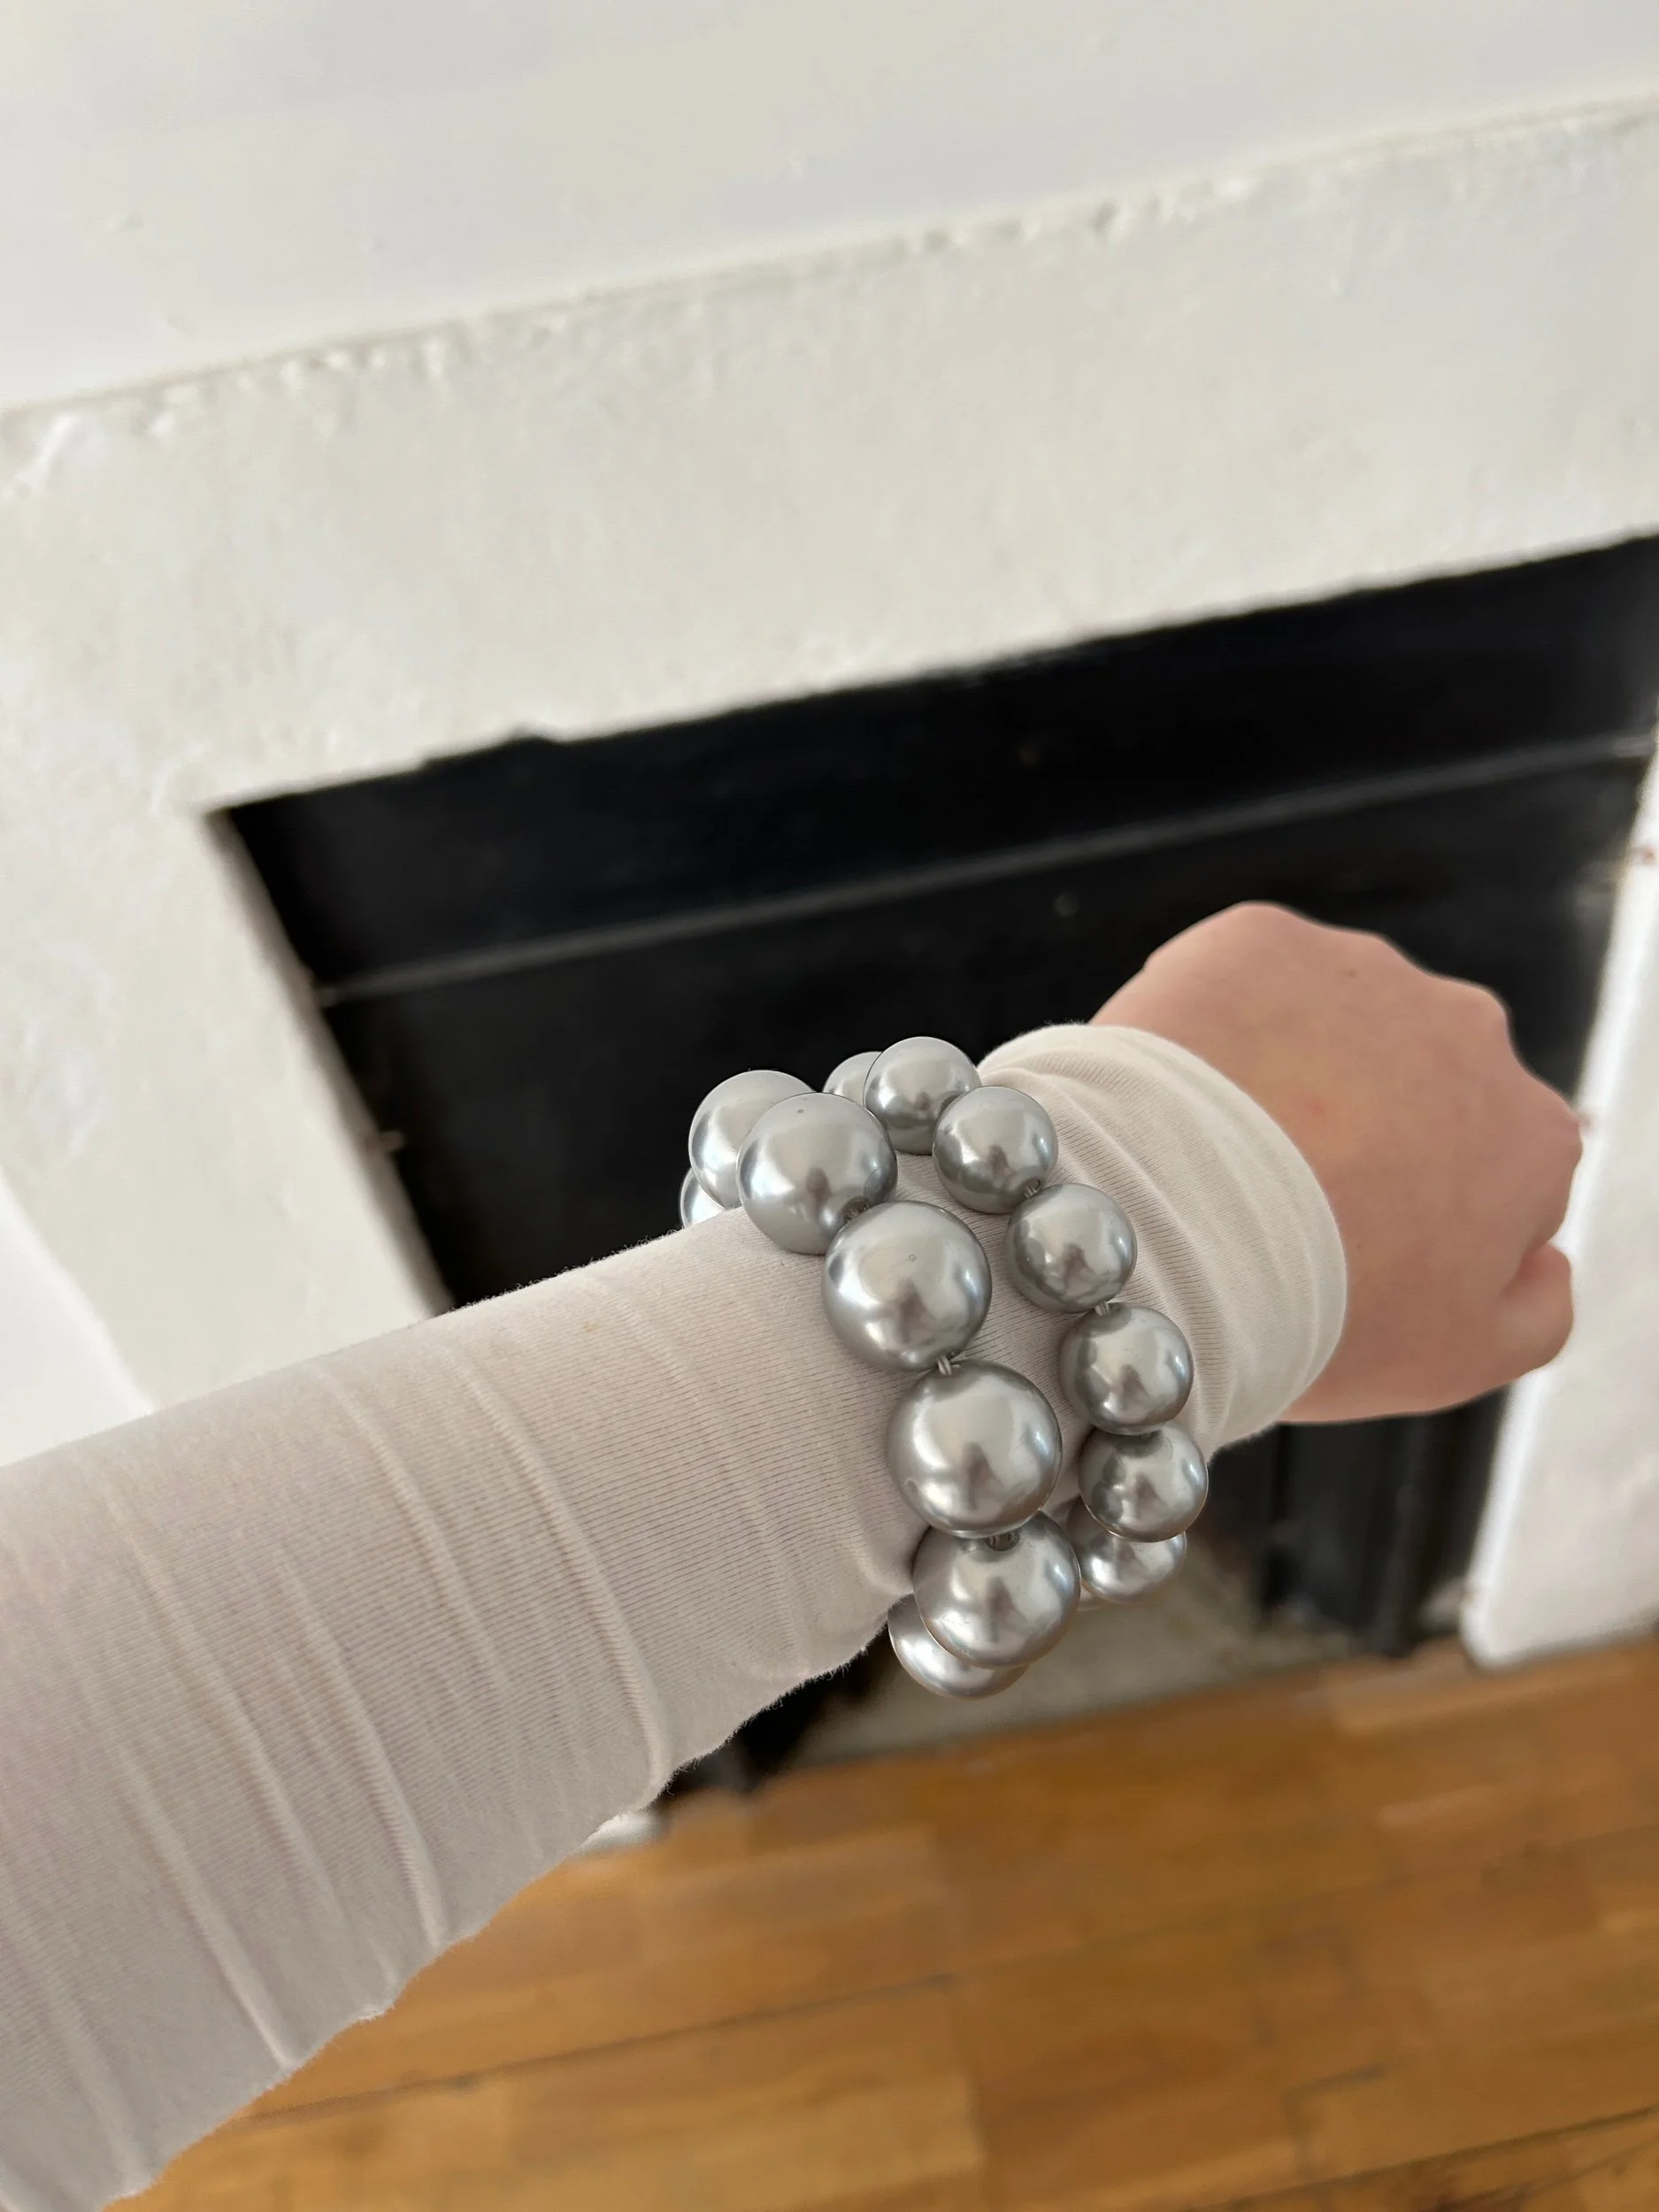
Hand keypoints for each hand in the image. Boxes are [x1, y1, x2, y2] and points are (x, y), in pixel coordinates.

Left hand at [1093, 904, 1580, 1421]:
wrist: (1178, 1230)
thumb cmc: (1318, 1310)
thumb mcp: (1462, 1360)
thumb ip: (1535, 1311)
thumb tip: (1545, 1263)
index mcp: (1531, 1139)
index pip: (1486, 1175)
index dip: (1410, 1218)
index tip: (1345, 1250)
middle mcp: (1470, 1033)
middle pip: (1414, 1084)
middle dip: (1358, 1131)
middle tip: (1273, 1205)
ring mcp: (1363, 973)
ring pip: (1324, 1025)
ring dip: (1282, 1073)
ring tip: (1214, 1154)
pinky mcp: (1261, 939)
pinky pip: (1237, 981)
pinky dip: (1208, 1025)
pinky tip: (1176, 1091)